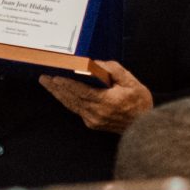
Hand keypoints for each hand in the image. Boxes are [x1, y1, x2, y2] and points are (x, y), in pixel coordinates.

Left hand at [37, 60, 152, 132]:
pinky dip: (68, 101)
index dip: (66, 84)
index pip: (80, 92)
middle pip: (71, 99)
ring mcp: (93, 120)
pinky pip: (77, 110)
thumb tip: (96, 63)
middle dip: (56, 88)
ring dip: (59, 94)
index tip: (55, 77)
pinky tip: (62, 94)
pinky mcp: (93, 124)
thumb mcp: (131, 82)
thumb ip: (113, 70)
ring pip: (71, 105)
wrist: (145, 125)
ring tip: (48, 84)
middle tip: (44, 78)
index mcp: (106, 102)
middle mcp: (96, 113)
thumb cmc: (140, 102)